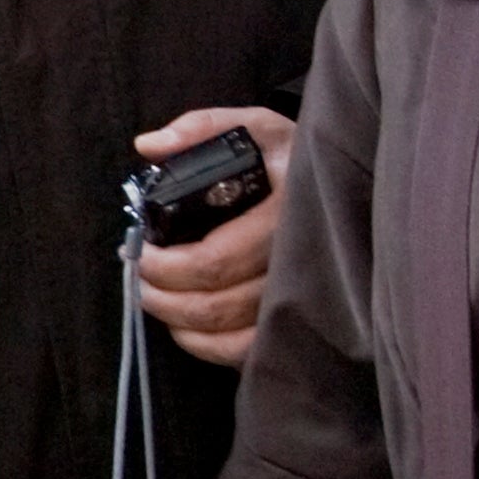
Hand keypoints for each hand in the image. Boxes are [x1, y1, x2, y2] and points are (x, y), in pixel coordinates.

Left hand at [130, 105, 298, 368]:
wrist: (341, 182)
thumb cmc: (288, 157)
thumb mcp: (253, 128)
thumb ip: (201, 129)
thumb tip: (149, 146)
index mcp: (286, 212)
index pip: (214, 261)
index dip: (166, 266)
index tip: (139, 249)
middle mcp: (297, 261)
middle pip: (217, 304)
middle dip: (163, 296)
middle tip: (138, 278)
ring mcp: (301, 297)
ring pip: (229, 332)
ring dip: (179, 321)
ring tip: (154, 297)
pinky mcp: (298, 320)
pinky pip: (247, 350)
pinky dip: (207, 346)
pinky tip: (185, 326)